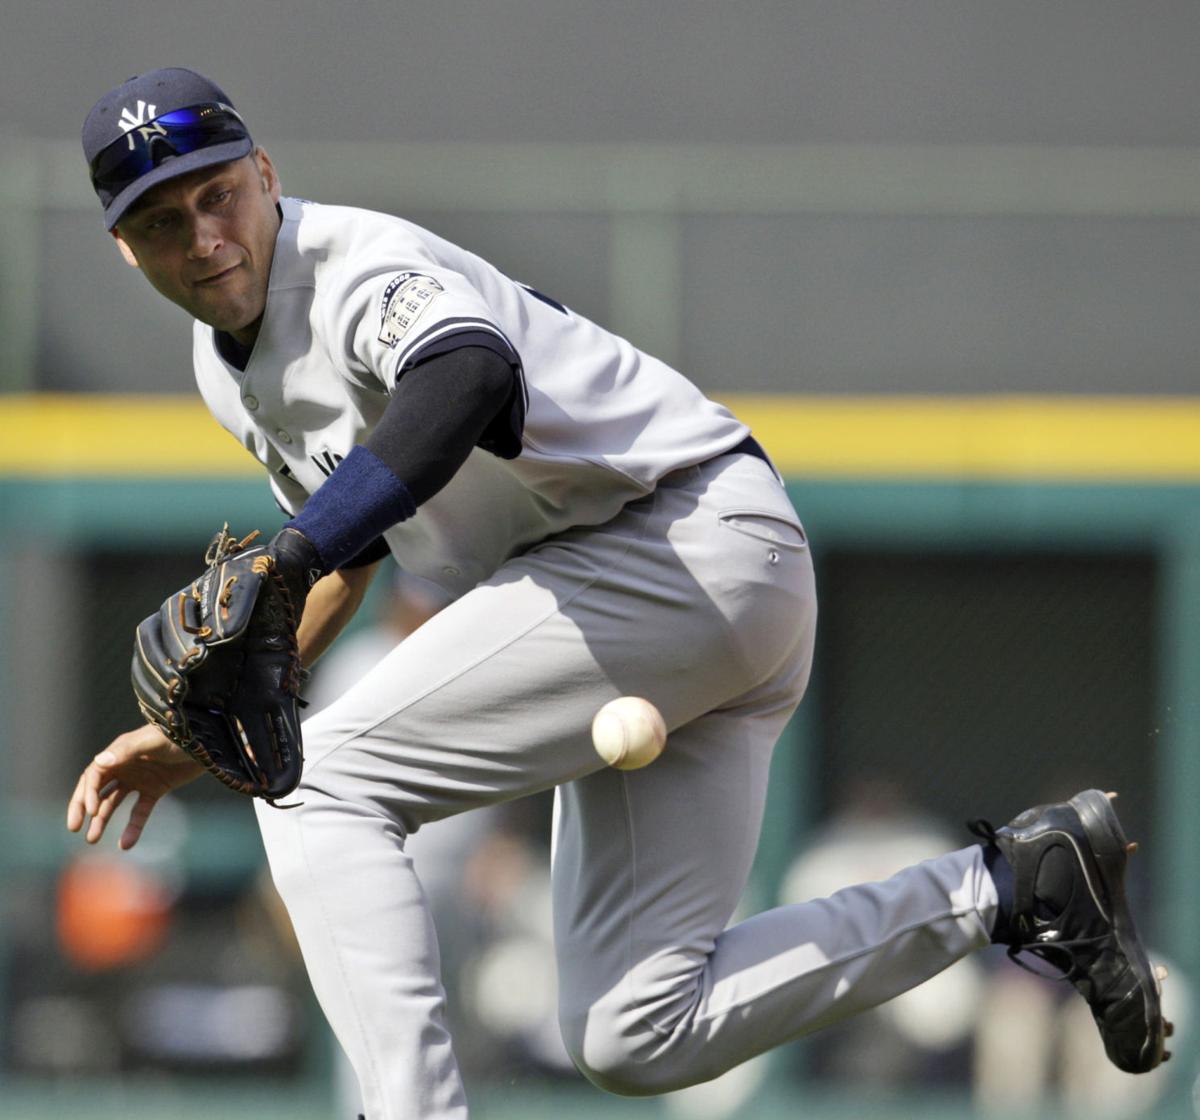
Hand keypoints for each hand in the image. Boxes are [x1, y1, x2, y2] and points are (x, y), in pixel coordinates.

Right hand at [66, 724, 203, 849]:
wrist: (208, 742)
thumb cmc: (177, 736)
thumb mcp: (153, 742)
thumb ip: (127, 751)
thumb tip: (99, 762)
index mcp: (119, 753)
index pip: (94, 775)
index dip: (89, 793)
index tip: (91, 811)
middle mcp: (125, 766)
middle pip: (97, 789)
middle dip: (84, 808)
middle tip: (74, 828)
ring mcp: (140, 779)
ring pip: (114, 802)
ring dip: (103, 820)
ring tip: (92, 839)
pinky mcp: (156, 789)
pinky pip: (139, 811)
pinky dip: (132, 827)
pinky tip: (125, 844)